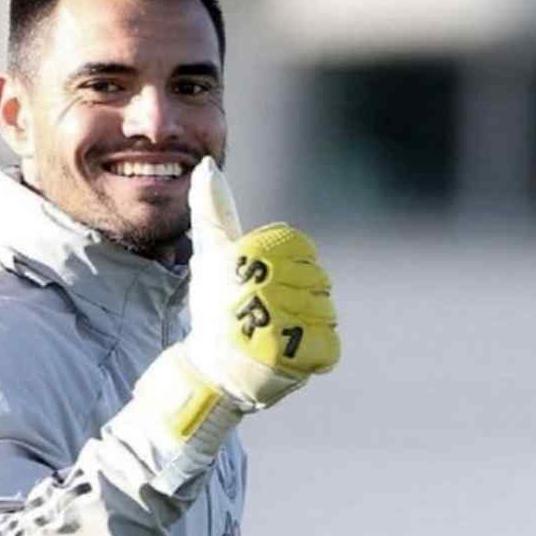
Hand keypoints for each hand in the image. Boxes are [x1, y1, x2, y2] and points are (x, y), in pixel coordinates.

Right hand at [182, 156, 339, 409]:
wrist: (211, 369)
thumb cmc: (215, 307)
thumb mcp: (212, 254)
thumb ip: (214, 209)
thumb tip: (208, 166)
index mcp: (250, 258)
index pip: (299, 248)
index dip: (286, 267)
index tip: (258, 285)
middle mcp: (265, 287)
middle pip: (317, 281)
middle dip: (297, 298)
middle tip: (263, 315)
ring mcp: (283, 324)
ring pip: (324, 312)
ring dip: (305, 326)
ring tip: (273, 335)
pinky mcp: (297, 357)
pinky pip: (327, 346)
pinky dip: (313, 352)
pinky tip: (287, 354)